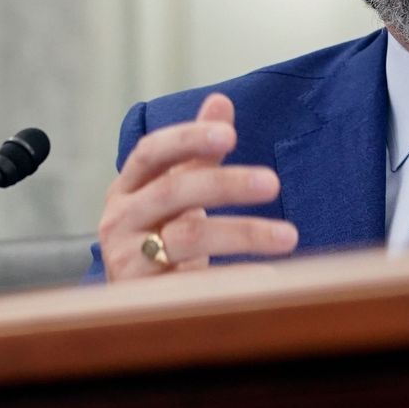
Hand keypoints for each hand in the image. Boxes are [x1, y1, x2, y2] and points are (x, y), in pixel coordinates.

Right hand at [97, 93, 298, 280]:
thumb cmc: (159, 238)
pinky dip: (235, 280)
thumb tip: (220, 101)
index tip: (229, 135)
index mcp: (126, 189)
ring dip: (243, 233)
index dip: (187, 140)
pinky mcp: (146, 299)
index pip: (150, 153)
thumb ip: (197, 153)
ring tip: (288, 236)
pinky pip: (196, 286)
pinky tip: (268, 277)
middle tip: (273, 182)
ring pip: (187, 239)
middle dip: (224, 184)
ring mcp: (128, 261)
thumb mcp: (174, 194)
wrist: (133, 305)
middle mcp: (119, 221)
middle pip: (172, 193)